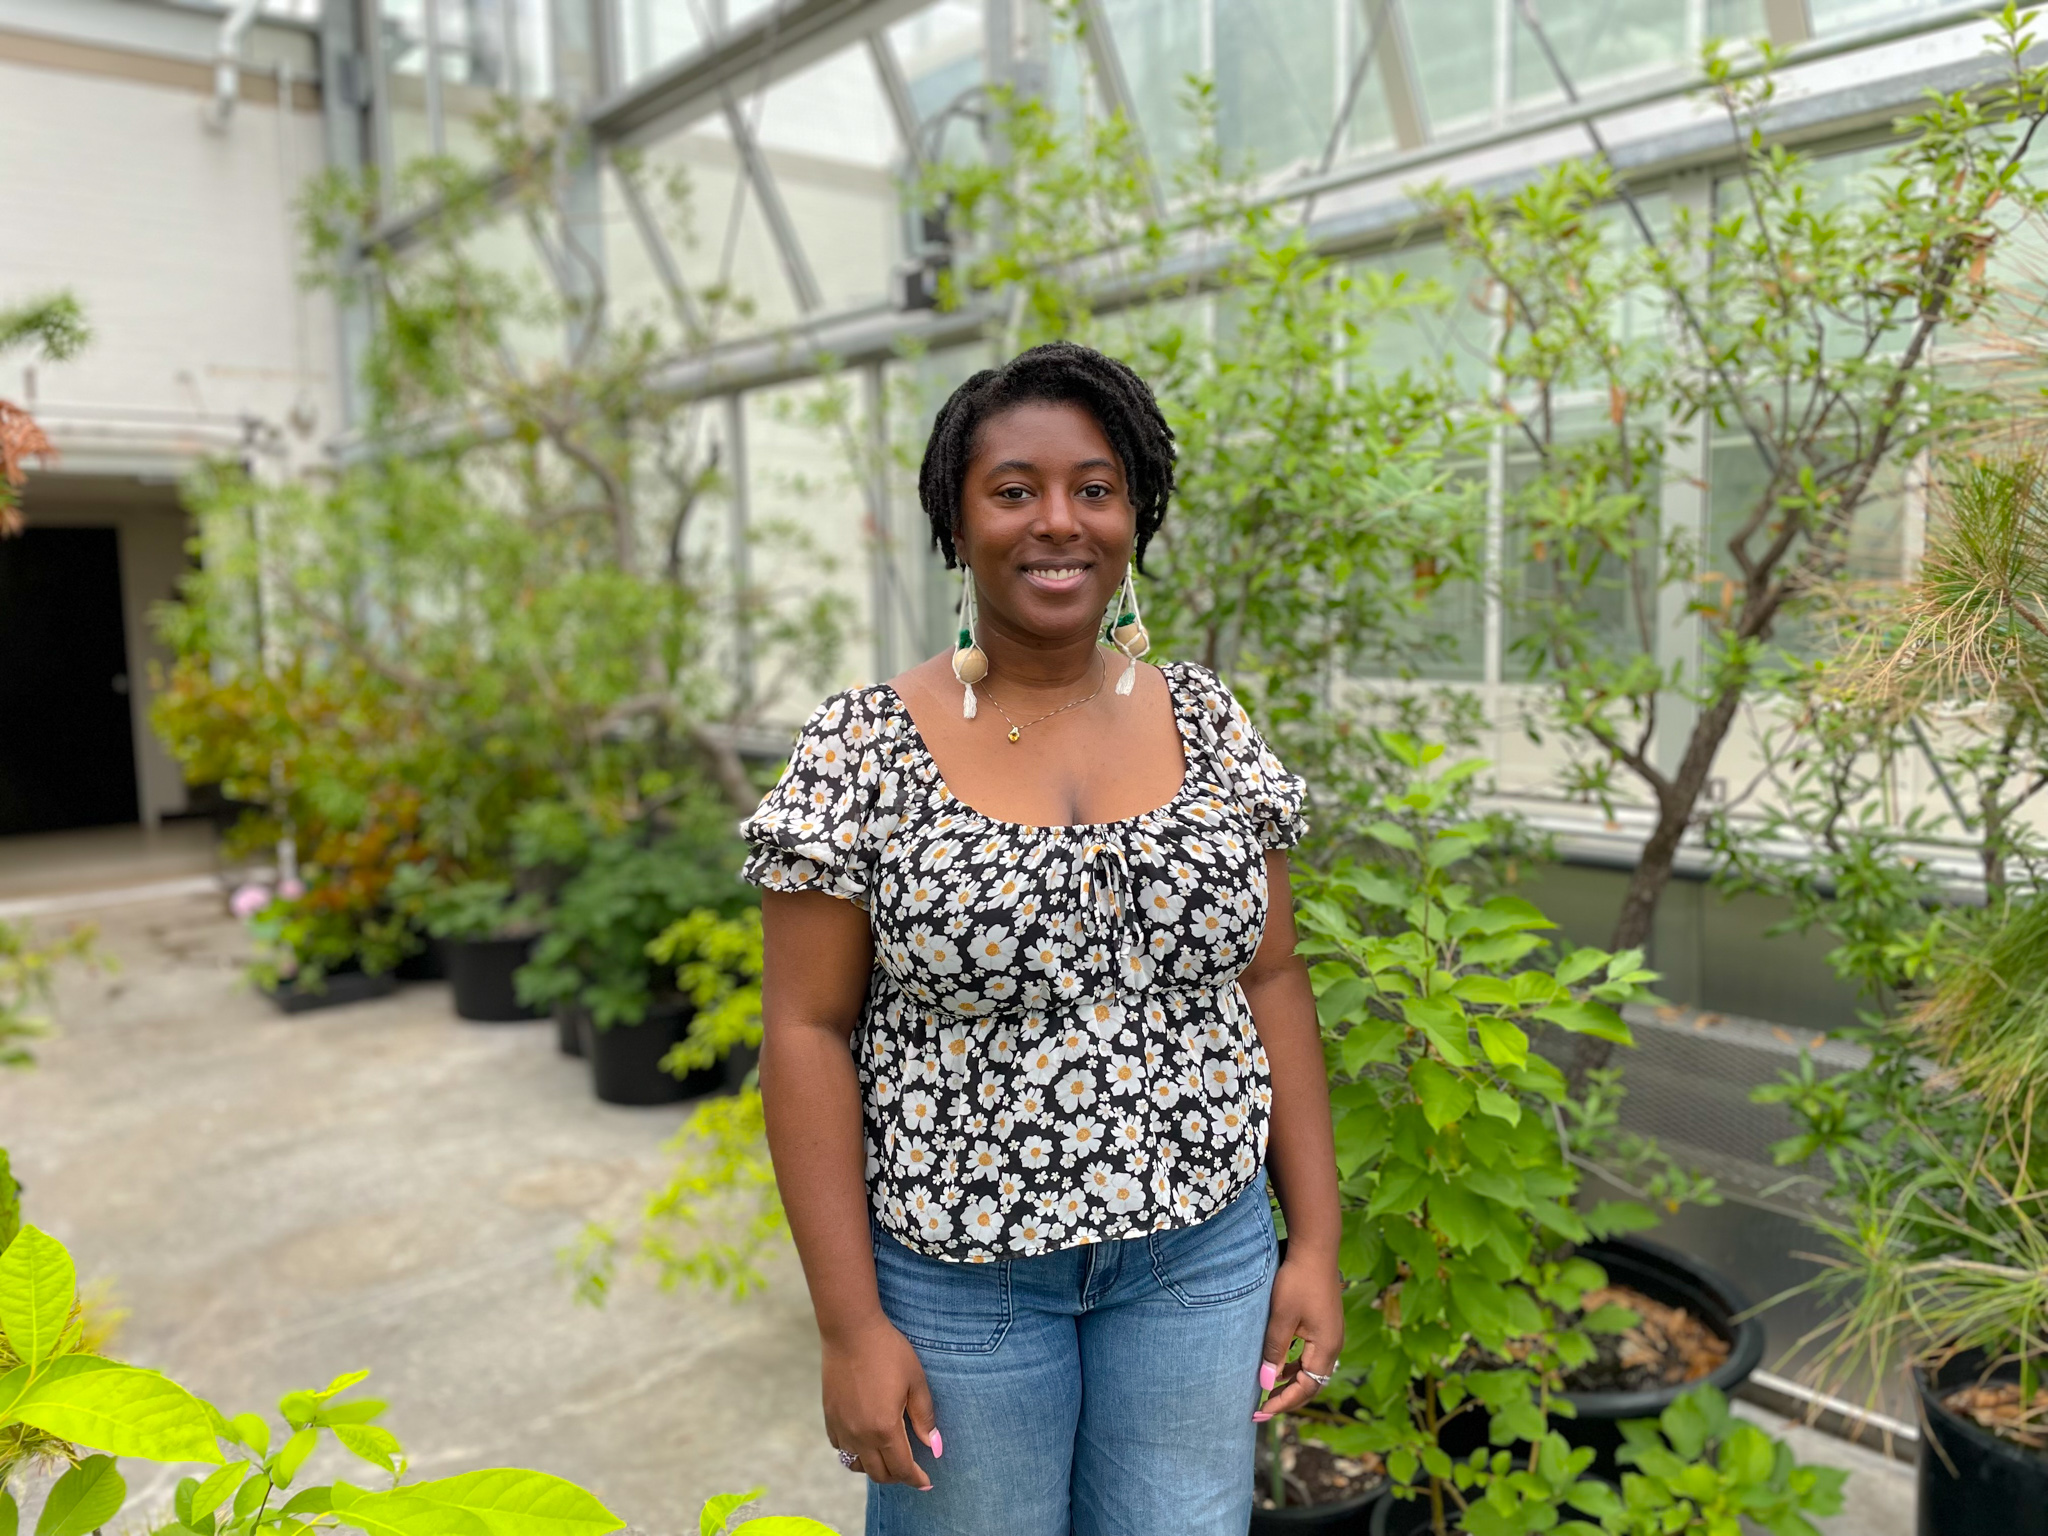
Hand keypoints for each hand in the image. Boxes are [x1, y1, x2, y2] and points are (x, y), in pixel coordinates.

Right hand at [822, 1317, 939, 1488]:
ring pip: (857, 1464)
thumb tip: (934, 1447)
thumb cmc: (888, 1351)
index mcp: (884, 1428)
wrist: (850, 1330)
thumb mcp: (915, 1381)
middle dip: (898, 1477)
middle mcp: (860, 1435)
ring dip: (875, 1467)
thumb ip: (924, 1417)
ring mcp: (841, 1427)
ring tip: (889, 1457)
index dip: (916, 1479)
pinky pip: (841, 1447)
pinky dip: (855, 1452)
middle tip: (911, 1470)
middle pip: (879, 1474)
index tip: (927, 1483)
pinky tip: (865, 1439)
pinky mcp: (829, 1417)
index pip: (902, 1468)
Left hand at [1255, 1249, 1344, 1421]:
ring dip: (1290, 1383)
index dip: (1283, 1402)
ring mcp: (1331, 1335)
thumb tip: (1266, 1385)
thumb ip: (1274, 1352)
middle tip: (1261, 1410)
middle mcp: (1333, 1345)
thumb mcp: (1281, 1318)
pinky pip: (1310, 1356)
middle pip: (1312, 1384)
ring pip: (1311, 1370)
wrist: (1315, 1249)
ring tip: (1267, 1393)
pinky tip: (1278, 1366)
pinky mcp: (1325, 1325)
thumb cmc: (1297, 1281)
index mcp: (1326, 1347)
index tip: (1260, 1412)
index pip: (1306, 1388)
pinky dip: (1294, 1367)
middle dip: (1287, 1398)